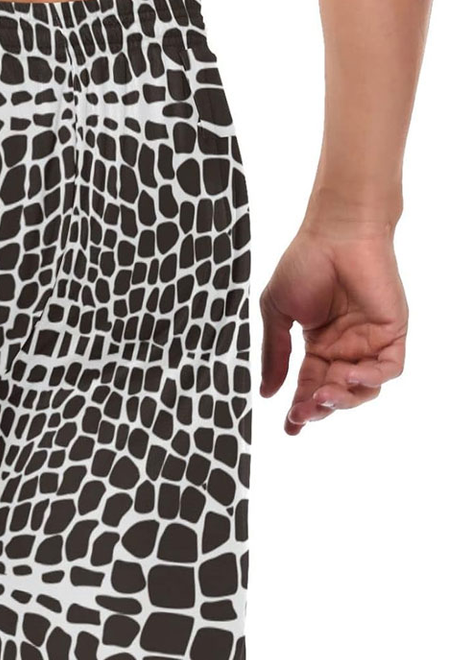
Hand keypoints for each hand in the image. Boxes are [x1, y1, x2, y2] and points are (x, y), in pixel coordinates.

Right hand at [259, 224, 407, 434]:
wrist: (335, 232)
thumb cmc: (304, 264)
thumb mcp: (277, 314)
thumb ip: (275, 354)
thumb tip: (267, 392)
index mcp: (318, 344)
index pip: (309, 384)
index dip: (300, 408)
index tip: (289, 428)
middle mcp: (345, 347)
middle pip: (334, 392)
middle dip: (317, 408)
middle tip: (300, 414)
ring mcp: (370, 340)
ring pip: (363, 388)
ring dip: (342, 399)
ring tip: (320, 397)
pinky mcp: (392, 330)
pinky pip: (389, 367)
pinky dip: (372, 378)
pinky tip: (350, 377)